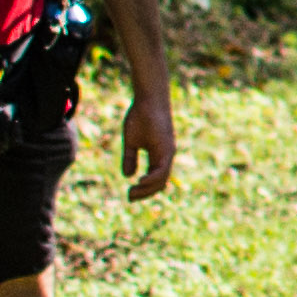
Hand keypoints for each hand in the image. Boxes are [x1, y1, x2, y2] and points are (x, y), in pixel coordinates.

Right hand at [120, 77, 180, 201]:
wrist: (148, 99)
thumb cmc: (140, 116)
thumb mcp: (131, 141)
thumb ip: (130, 158)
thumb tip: (128, 176)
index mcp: (159, 156)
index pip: (155, 180)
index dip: (143, 190)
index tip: (130, 195)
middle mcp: (166, 156)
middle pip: (159, 183)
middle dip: (145, 193)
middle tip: (130, 197)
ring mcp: (168, 153)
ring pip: (161, 179)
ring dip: (147, 189)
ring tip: (133, 192)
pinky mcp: (167, 148)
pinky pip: (162, 169)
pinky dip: (153, 178)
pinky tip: (141, 181)